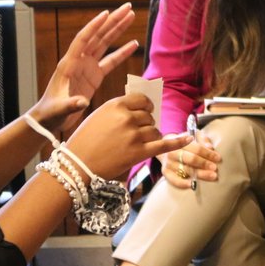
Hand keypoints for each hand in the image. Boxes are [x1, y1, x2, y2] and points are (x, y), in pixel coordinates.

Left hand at [30, 3, 139, 134]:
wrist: (48, 119)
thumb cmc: (50, 112)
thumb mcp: (60, 109)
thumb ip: (71, 104)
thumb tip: (82, 102)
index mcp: (69, 63)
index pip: (83, 39)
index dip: (94, 26)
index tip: (107, 13)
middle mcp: (79, 60)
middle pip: (98, 36)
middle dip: (112, 21)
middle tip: (127, 8)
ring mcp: (87, 67)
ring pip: (105, 44)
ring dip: (117, 30)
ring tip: (131, 16)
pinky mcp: (94, 76)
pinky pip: (110, 61)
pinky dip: (122, 53)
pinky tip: (134, 43)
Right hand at [67, 89, 191, 179]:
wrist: (76, 165)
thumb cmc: (84, 140)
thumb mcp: (99, 116)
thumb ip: (120, 109)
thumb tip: (142, 106)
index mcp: (116, 105)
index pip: (142, 100)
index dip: (146, 106)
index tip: (145, 111)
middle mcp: (126, 118)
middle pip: (149, 116)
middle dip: (145, 124)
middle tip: (133, 134)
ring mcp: (134, 135)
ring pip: (155, 130)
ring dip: (150, 136)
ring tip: (136, 144)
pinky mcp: (138, 153)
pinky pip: (164, 145)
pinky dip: (177, 141)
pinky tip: (188, 137)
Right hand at [160, 133, 219, 188]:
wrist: (165, 147)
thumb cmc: (184, 142)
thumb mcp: (193, 136)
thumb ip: (202, 139)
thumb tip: (210, 147)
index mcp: (179, 142)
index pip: (196, 148)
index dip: (208, 153)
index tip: (218, 158)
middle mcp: (172, 153)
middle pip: (191, 159)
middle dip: (204, 164)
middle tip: (215, 168)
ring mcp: (168, 163)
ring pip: (186, 170)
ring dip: (199, 174)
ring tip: (211, 176)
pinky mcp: (166, 173)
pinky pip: (174, 180)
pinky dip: (182, 183)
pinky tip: (193, 185)